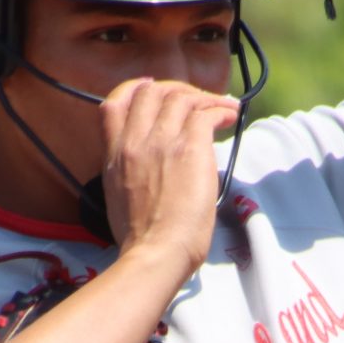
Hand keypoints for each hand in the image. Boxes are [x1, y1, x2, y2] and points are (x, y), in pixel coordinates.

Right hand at [100, 79, 236, 273]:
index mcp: (115, 155)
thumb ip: (128, 173)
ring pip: (181, 97)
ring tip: (221, 108)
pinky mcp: (189, 148)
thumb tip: (147, 168)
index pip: (113, 104)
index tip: (152, 89)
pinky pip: (205, 112)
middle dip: (176, 89)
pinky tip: (230, 116)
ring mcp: (161, 142)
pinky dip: (220, 109)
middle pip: (151, 90)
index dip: (134, 89)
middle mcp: (134, 142)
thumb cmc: (143, 240)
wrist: (156, 253)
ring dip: (205, 98)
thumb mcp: (118, 198)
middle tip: (196, 100)